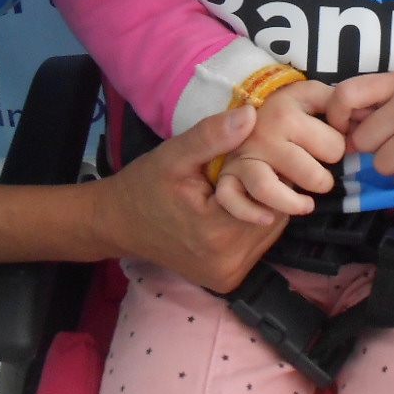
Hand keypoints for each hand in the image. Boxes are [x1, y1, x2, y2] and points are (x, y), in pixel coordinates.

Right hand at [98, 104, 285, 291]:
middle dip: (268, 188)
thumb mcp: (174, 155)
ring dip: (263, 204)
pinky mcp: (227, 279)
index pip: (272, 196)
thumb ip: (211, 136)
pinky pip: (257, 243)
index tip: (252, 155)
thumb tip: (251, 114)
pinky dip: (253, 221)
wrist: (118, 224)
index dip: (268, 170)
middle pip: (275, 215)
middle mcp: (228, 263)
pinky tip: (235, 205)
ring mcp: (229, 274)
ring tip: (240, 185)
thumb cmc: (146, 185)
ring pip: (270, 229)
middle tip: (246, 168)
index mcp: (217, 233)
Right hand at [214, 81, 344, 224]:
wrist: (237, 119)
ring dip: (293, 204)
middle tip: (321, 179)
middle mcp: (263, 132)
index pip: (333, 145)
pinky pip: (232, 200)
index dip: (338, 150)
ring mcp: (243, 156)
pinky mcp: (227, 177)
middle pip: (309, 174)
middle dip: (322, 181)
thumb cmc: (284, 110)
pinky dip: (251, 213)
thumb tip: (364, 117)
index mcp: (286, 108)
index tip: (332, 149)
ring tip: (307, 204)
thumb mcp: (307, 96)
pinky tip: (269, 217)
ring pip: (269, 189)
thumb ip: (335, 101)